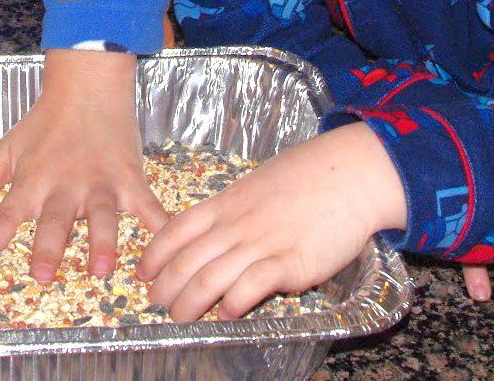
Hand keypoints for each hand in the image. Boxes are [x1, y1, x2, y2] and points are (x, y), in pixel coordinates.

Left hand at [0, 48, 166, 280]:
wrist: (89, 85)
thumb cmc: (45, 120)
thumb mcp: (9, 147)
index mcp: (33, 180)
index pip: (8, 212)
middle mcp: (65, 185)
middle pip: (54, 220)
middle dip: (49, 248)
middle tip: (42, 277)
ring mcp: (100, 183)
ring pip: (101, 217)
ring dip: (101, 244)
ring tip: (102, 270)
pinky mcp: (129, 179)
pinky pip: (146, 205)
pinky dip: (157, 223)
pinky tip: (165, 240)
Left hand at [136, 122, 407, 321]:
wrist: (350, 174)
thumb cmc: (308, 176)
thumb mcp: (259, 184)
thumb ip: (237, 208)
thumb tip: (221, 227)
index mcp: (227, 203)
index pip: (177, 229)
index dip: (155, 254)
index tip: (144, 272)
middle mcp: (237, 224)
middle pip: (186, 261)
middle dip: (165, 288)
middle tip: (157, 305)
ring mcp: (262, 244)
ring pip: (210, 279)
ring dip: (190, 304)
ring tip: (180, 319)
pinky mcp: (290, 263)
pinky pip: (251, 286)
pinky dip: (234, 304)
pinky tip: (228, 314)